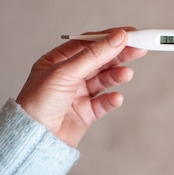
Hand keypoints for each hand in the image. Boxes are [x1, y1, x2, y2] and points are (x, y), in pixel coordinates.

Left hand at [16, 27, 146, 146]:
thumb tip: (117, 37)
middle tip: (139, 49)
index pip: (88, 43)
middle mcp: (68, 76)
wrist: (34, 140)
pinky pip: (103, 103)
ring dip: (116, 76)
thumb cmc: (38, 103)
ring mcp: (77, 95)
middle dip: (119, 55)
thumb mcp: (66, 73)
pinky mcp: (85, 113)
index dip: (109, 37)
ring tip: (127, 74)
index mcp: (57, 61)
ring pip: (103, 80)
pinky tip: (116, 98)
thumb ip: (94, 55)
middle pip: (99, 60)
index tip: (131, 34)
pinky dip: (112, 99)